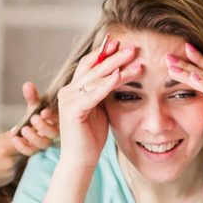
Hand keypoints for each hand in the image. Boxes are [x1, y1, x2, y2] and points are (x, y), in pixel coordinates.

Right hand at [0, 132, 23, 192]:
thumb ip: (6, 137)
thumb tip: (19, 129)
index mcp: (3, 149)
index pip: (24, 140)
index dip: (24, 137)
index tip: (20, 135)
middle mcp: (9, 161)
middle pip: (23, 149)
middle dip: (19, 146)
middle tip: (6, 146)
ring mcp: (11, 170)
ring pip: (20, 158)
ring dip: (14, 155)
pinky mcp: (11, 177)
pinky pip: (15, 167)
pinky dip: (10, 164)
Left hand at [10, 82, 59, 155]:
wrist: (27, 125)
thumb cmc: (37, 112)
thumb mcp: (35, 104)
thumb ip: (32, 96)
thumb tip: (27, 85)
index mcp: (57, 120)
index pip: (59, 119)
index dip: (53, 117)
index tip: (44, 112)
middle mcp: (53, 131)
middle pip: (53, 133)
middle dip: (43, 126)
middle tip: (34, 118)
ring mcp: (44, 141)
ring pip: (44, 144)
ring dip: (34, 137)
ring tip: (24, 129)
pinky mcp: (34, 148)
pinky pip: (30, 151)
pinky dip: (22, 146)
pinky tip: (15, 138)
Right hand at [56, 38, 140, 167]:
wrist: (80, 160)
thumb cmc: (91, 137)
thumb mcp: (100, 109)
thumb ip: (104, 93)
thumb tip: (119, 76)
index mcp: (74, 89)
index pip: (90, 65)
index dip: (104, 52)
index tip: (120, 42)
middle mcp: (68, 91)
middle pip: (93, 67)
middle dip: (114, 55)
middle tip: (132, 46)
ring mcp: (69, 99)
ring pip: (96, 77)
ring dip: (116, 65)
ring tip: (133, 56)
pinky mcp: (73, 110)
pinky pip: (94, 93)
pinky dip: (108, 83)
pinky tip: (120, 75)